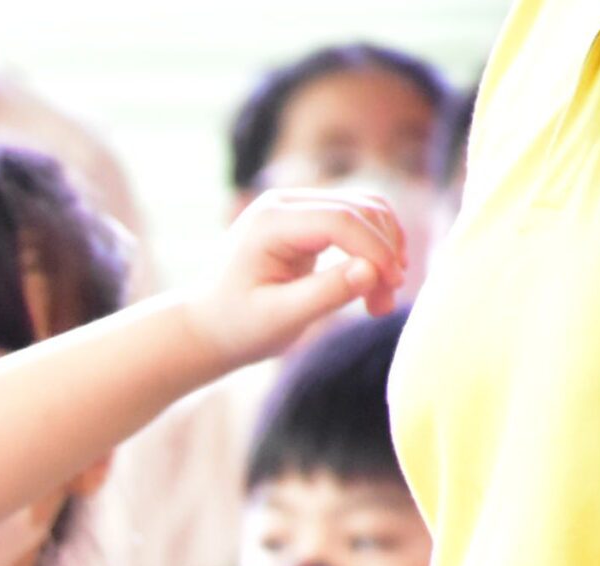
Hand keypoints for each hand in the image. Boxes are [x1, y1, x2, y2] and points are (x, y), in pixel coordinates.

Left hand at [181, 190, 408, 367]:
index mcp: (269, 222)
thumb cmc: (236, 327)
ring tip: (380, 301)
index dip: (374, 249)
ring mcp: (297, 207)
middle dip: (383, 253)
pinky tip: (375, 284)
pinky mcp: (308, 219)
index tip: (391, 286)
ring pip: (366, 212)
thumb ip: (325, 294)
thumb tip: (373, 270)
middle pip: (360, 209)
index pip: (340, 220)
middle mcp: (283, 203)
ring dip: (384, 252)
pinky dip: (374, 250)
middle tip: (387, 304)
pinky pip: (358, 222)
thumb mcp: (278, 318)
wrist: (207, 327)